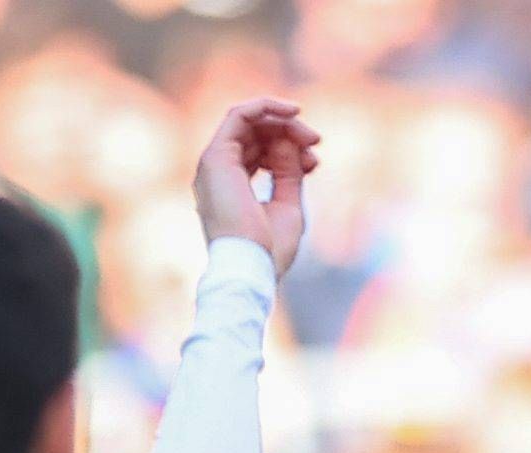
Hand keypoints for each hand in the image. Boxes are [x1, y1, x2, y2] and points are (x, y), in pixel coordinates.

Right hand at [195, 98, 316, 274]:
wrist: (252, 266)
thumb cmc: (270, 248)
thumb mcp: (288, 204)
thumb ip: (289, 172)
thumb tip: (293, 142)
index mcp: (232, 187)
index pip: (259, 153)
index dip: (289, 149)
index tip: (314, 160)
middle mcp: (218, 172)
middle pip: (254, 135)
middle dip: (289, 133)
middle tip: (316, 142)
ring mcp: (214, 163)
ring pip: (248, 123)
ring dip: (282, 122)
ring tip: (310, 136)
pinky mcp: (216, 156)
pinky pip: (238, 116)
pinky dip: (265, 107)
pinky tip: (292, 112)